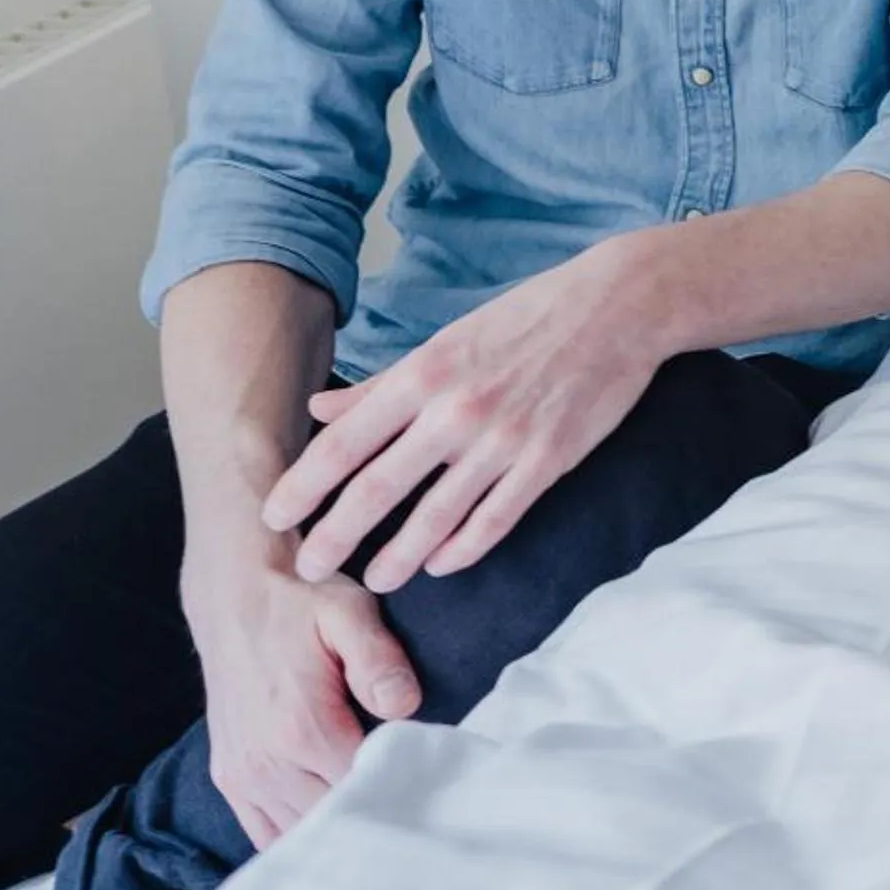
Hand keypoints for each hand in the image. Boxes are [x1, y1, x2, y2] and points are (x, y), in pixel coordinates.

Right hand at [183, 550, 421, 849]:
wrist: (233, 595)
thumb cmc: (300, 602)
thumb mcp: (349, 613)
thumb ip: (379, 661)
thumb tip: (405, 706)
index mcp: (301, 728)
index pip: (363, 786)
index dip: (398, 782)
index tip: (423, 768)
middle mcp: (266, 763)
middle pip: (334, 816)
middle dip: (371, 805)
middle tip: (405, 784)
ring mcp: (243, 775)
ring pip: (301, 830)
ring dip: (336, 820)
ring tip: (371, 794)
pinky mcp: (229, 777)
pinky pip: (265, 832)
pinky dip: (297, 829)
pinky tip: (327, 810)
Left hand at [261, 244, 662, 592]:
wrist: (617, 307)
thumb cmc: (529, 317)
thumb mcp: (447, 338)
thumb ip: (383, 383)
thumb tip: (320, 408)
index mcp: (423, 374)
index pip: (343, 443)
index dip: (302, 486)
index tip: (272, 517)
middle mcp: (454, 411)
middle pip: (376, 490)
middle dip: (334, 537)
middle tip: (307, 569)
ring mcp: (502, 441)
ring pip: (433, 519)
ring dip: (395, 558)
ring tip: (374, 581)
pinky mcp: (546, 462)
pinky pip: (493, 521)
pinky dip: (461, 550)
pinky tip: (440, 565)